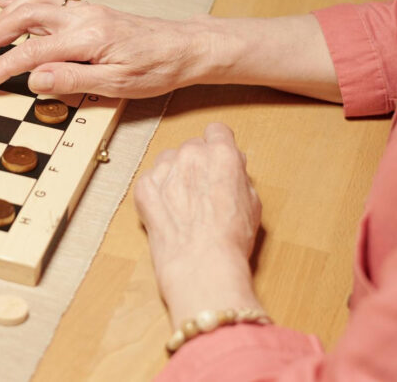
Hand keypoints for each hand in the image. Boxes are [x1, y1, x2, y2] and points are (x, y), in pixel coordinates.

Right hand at [0, 0, 214, 96]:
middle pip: (23, 18)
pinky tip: (8, 3)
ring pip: (33, 1)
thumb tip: (34, 79)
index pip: (31, 53)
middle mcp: (82, 17)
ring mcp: (85, 9)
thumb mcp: (118, 85)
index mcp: (87, 38)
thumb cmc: (157, 69)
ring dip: (4, 17)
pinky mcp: (88, 9)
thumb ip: (73, 80)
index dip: (1, 67)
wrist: (185, 47)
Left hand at [134, 123, 262, 325]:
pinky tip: (169, 213)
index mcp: (222, 154)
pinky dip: (157, 193)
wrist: (201, 264)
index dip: (218, 145)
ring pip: (169, 160)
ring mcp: (164, 169)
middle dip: (197, 163)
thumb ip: (239, 176)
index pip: (217, 132)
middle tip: (202, 189)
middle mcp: (191, 155)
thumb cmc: (230, 239)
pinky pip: (151, 180)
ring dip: (175, 174)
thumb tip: (232, 167)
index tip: (216, 157)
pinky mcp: (144, 186)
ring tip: (184, 204)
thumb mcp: (252, 203)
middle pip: (192, 147)